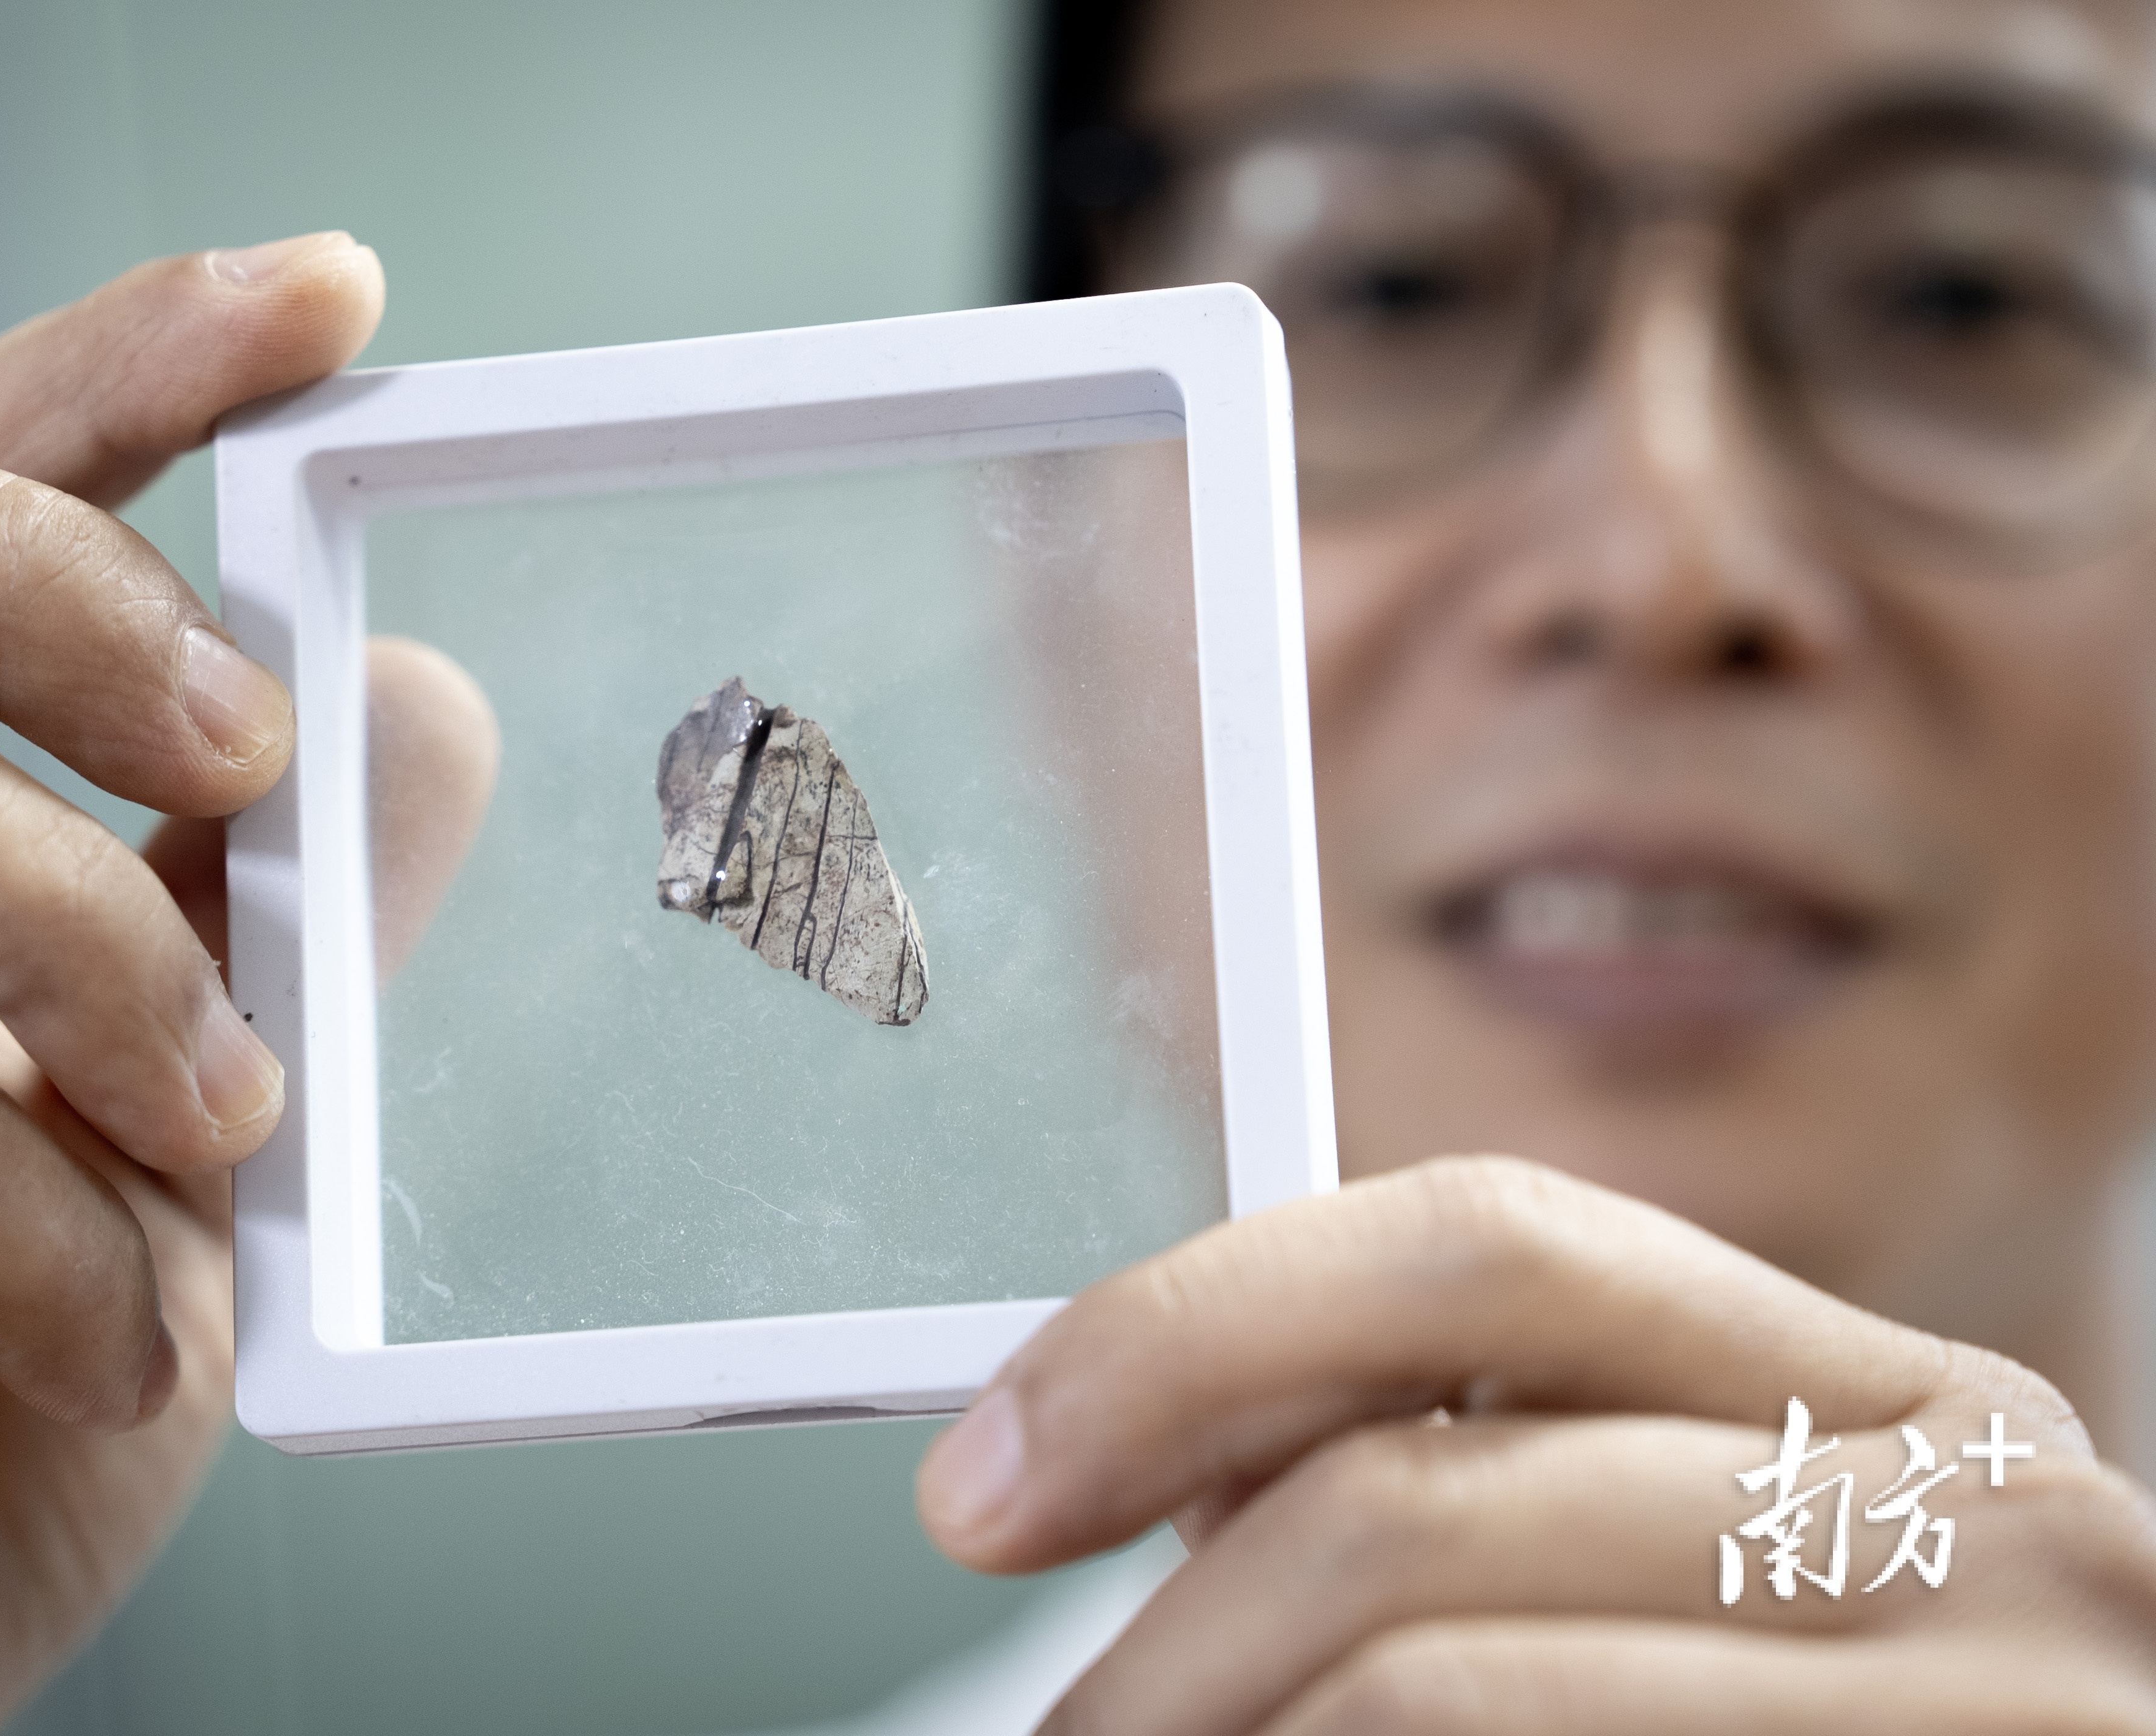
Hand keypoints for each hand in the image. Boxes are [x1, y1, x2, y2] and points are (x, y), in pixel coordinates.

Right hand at [0, 232, 497, 1733]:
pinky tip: (127, 1344)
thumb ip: (272, 919)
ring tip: (221, 1100)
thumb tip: (414, 713)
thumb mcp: (170, 1145)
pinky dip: (44, 1229)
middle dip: (35, 571)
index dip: (90, 361)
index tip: (317, 307)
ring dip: (69, 922)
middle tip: (239, 734)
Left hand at [917, 1156, 2155, 1731]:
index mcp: (1909, 1409)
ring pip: (1437, 1696)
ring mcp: (1996, 1723)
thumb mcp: (1753, 1587)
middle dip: (1164, 1648)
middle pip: (1419, 1498)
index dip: (1186, 1334)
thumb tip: (1173, 1492)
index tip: (990, 1470)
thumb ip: (1523, 1499)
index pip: (1484, 1250)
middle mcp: (1986, 1531)